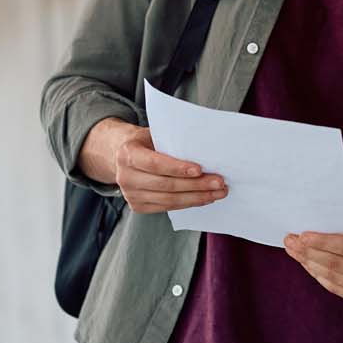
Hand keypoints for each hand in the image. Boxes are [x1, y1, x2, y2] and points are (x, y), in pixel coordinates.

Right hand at [92, 121, 227, 214]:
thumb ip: (172, 142)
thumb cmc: (146, 142)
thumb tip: (205, 149)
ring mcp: (130, 194)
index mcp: (128, 154)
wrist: (123, 156)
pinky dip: (188, 203)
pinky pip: (167, 207)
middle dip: (196, 185)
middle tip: (219, 182)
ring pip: (169, 200)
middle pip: (166, 184)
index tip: (199, 169)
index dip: (177, 168)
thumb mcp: (154, 134)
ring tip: (218, 192)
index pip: (155, 163)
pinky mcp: (138, 206)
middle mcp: (125, 176)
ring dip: (197, 197)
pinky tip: (204, 198)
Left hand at [284, 222, 342, 305]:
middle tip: (290, 242)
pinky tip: (309, 264)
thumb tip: (316, 232)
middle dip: (308, 253)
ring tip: (295, 252)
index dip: (320, 242)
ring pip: (332, 278)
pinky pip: (336, 287)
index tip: (301, 235)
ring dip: (309, 264)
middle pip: (335, 265)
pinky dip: (319, 276)